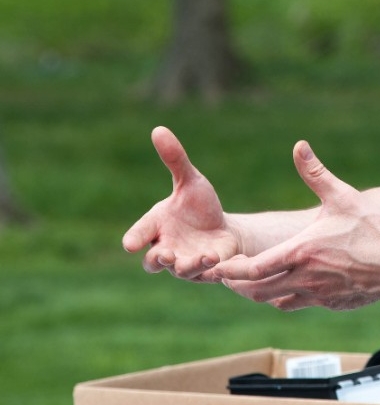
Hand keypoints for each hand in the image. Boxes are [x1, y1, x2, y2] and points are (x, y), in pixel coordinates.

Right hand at [122, 126, 240, 280]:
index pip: (140, 233)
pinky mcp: (208, 271)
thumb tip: (158, 129)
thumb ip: (175, 160)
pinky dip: (215, 271)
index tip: (130, 244)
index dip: (135, 238)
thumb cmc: (199, 206)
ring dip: (192, 265)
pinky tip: (223, 263)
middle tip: (165, 254)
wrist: (223, 229)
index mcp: (158, 226)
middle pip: (154, 261)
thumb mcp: (190, 180)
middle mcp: (167, 248)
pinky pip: (209, 276)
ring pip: (183, 271)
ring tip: (206, 256)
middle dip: (158, 259)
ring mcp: (186, 264)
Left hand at [213, 142, 379, 309]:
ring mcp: (318, 296)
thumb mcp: (343, 197)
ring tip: (249, 280)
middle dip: (237, 285)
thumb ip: (316, 173)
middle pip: (256, 291)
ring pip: (275, 301)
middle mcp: (304, 279)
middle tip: (225, 274)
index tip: (214, 266)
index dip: (229, 270)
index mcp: (301, 253)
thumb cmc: (374, 231)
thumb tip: (299, 146)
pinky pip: (298, 303)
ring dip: (260, 292)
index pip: (252, 269)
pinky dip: (285, 296)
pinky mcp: (331, 304)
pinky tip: (286, 284)